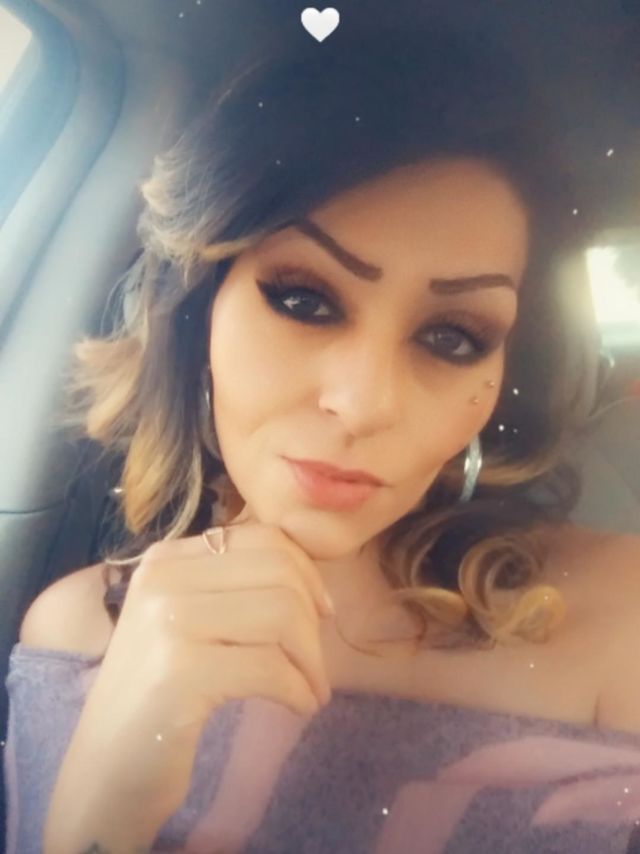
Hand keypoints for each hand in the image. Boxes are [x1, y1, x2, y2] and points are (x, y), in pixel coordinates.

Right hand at [70, 507, 334, 821]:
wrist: (104, 774)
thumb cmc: (158, 698)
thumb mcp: (187, 623)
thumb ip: (234, 587)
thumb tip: (312, 573)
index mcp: (165, 559)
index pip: (263, 538)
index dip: (306, 573)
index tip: (321, 613)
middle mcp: (161, 578)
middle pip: (279, 573)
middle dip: (313, 622)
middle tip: (314, 665)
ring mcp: (166, 622)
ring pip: (282, 615)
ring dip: (312, 661)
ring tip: (310, 691)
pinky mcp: (179, 672)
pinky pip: (271, 667)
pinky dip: (299, 690)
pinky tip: (299, 707)